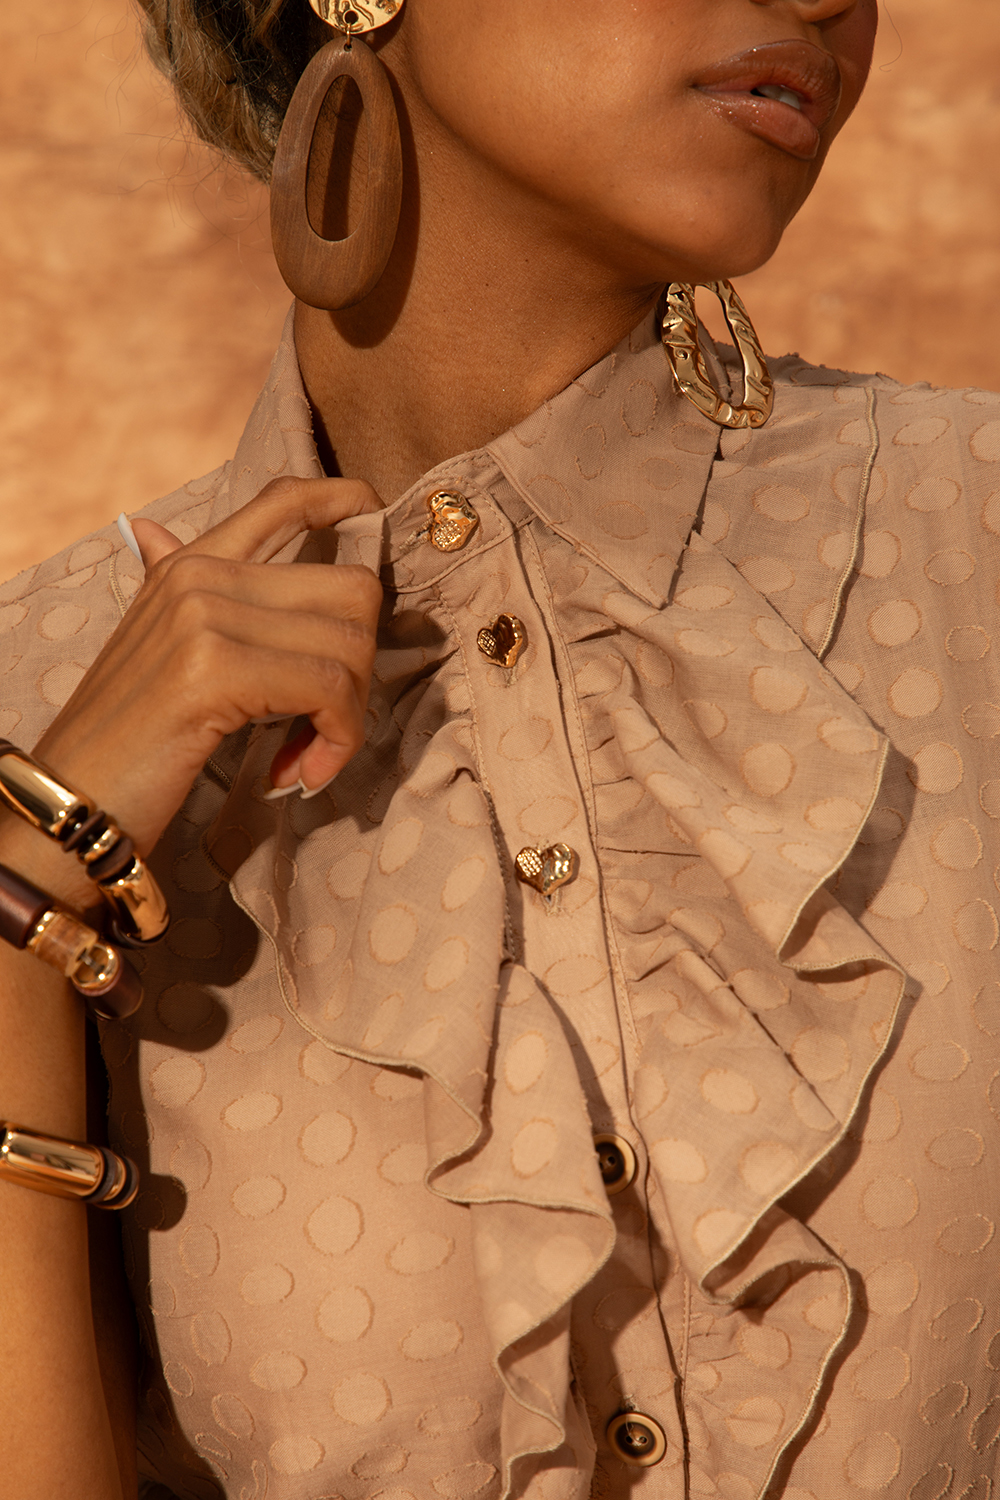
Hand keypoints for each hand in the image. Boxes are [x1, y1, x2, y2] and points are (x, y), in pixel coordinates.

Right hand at [30, 476, 382, 863]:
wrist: (71, 801)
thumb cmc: (126, 739)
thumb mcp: (151, 648)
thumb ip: (169, 588)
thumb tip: (151, 531)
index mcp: (189, 567)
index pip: (281, 499)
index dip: (342, 498)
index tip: (370, 512)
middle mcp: (199, 577)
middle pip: (351, 591)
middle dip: (360, 670)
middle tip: (326, 726)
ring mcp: (205, 617)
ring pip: (350, 646)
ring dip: (346, 720)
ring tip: (306, 759)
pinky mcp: (215, 669)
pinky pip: (328, 692)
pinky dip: (334, 742)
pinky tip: (296, 774)